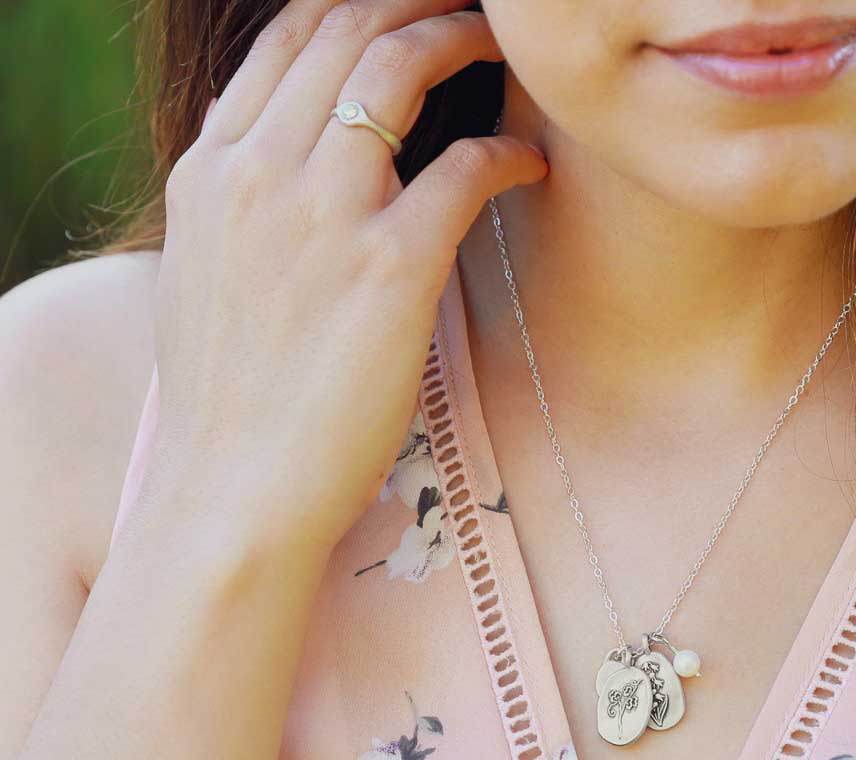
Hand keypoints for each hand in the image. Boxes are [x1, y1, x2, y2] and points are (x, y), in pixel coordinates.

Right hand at [149, 0, 546, 559]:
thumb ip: (238, 206)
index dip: (352, 3)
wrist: (234, 492)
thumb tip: (272, 162)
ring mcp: (323, 215)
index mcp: (210, 171)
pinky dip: (505, 153)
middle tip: (469, 10)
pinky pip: (464, 169)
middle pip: (345, 28)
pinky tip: (527, 163)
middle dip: (416, 0)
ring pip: (400, 66)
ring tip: (503, 48)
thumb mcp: (205, 280)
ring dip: (462, 39)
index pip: (284, 39)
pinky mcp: (390, 269)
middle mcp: (259, 172)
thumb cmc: (229, 405)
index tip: (401, 7)